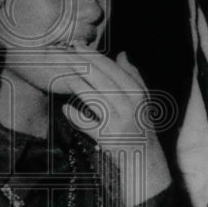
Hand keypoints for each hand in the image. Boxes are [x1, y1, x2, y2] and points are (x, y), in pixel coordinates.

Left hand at [60, 51, 171, 201]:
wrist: (146, 161)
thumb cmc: (141, 127)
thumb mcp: (142, 100)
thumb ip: (133, 76)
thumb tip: (122, 53)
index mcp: (137, 93)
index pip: (112, 69)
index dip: (92, 56)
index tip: (76, 45)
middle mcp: (130, 105)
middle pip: (101, 79)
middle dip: (80, 64)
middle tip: (62, 53)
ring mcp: (119, 121)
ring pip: (94, 97)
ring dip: (76, 85)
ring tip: (61, 74)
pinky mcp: (109, 138)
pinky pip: (88, 124)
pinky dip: (76, 116)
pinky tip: (65, 109)